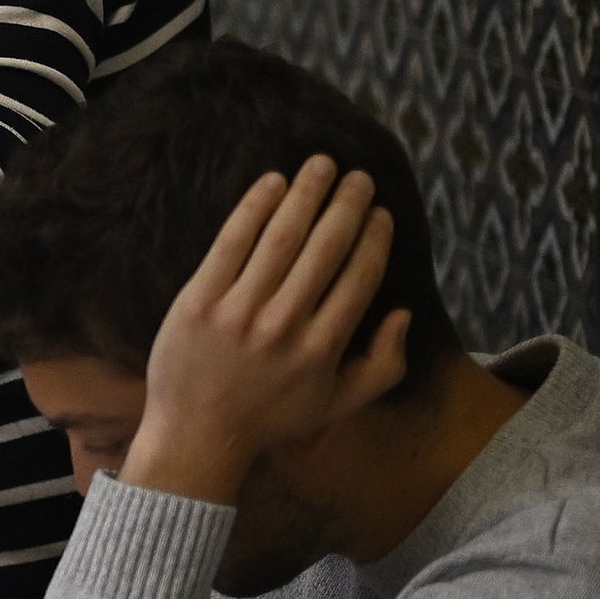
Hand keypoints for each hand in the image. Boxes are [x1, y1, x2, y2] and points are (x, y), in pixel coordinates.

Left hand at [125, 155, 412, 505]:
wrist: (197, 433)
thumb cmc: (272, 417)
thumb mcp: (338, 405)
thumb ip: (384, 365)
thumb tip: (402, 312)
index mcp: (324, 349)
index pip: (359, 278)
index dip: (374, 238)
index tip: (381, 212)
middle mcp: (285, 326)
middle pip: (326, 249)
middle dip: (347, 205)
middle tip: (358, 176)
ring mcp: (239, 312)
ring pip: (281, 238)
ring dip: (306, 194)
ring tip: (321, 165)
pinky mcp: (199, 301)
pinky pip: (231, 243)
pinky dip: (254, 208)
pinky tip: (272, 183)